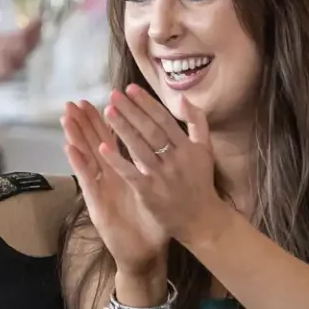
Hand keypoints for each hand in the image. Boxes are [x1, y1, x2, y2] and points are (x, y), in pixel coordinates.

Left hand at [0, 0, 40, 134]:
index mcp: (5, 43)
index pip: (25, 34)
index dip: (34, 26)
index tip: (40, 14)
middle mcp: (8, 54)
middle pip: (27, 44)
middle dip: (33, 35)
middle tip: (39, 23)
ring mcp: (4, 66)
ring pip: (20, 56)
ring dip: (25, 48)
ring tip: (29, 35)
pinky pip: (8, 69)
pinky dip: (12, 62)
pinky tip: (14, 54)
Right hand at [63, 98, 167, 276]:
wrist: (146, 252)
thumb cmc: (153, 221)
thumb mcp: (157, 190)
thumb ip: (159, 167)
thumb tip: (166, 147)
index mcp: (125, 171)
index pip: (114, 140)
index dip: (107, 120)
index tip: (102, 99)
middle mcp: (110, 177)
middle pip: (95, 144)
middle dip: (85, 122)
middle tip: (74, 101)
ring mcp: (101, 189)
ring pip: (86, 157)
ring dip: (75, 136)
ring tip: (66, 116)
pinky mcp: (96, 203)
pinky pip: (86, 180)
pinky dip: (78, 163)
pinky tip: (69, 147)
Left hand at [92, 86, 230, 246]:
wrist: (201, 219)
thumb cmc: (200, 181)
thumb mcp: (205, 149)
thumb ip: (197, 122)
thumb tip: (182, 98)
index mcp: (188, 147)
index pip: (165, 120)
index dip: (147, 103)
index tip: (130, 88)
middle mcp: (176, 160)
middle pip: (150, 131)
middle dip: (131, 111)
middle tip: (113, 95)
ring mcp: (162, 177)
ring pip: (139, 149)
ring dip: (123, 129)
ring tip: (108, 111)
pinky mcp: (150, 193)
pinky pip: (131, 174)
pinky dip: (117, 161)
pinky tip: (102, 147)